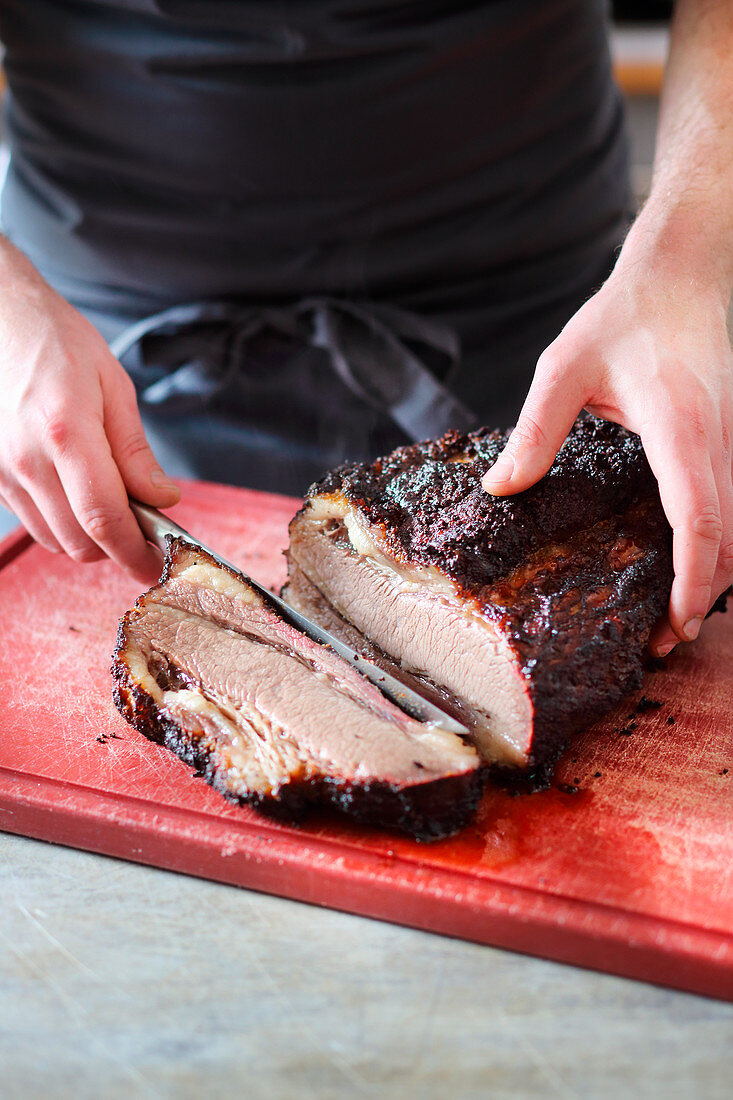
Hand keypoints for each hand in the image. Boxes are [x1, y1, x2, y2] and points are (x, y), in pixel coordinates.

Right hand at [0, 241, 179, 583]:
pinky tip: (78, 493)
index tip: (157, 564)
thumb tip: (163, 499)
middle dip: (117, 547)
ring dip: (90, 538)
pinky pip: (34, 521)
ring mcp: (4, 471)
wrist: (0, 319)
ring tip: (112, 503)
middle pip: (80, 541)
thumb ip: (136, 451)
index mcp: (66, 433)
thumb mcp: (113, 386)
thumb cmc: (57, 342)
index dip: (134, 553)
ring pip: (55, 539)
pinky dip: (63, 522)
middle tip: (144, 529)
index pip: (104, 519)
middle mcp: (27, 459)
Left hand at [481, 239, 732, 656]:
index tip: (676, 621)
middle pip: (729, 537)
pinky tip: (688, 566)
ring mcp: (732, 441)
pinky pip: (731, 504)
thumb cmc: (626, 313)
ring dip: (716, 574)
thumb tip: (501, 489)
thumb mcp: (565, 366)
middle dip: (703, 595)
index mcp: (680, 427)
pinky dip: (718, 543)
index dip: (692, 577)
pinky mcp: (729, 440)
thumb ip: (535, 430)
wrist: (686, 269)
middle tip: (664, 642)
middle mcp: (720, 440)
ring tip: (674, 618)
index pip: (699, 517)